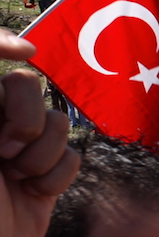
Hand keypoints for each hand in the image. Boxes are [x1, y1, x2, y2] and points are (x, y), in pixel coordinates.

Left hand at [0, 60, 79, 236]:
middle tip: (5, 151)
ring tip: (18, 179)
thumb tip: (22, 61)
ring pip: (59, 124)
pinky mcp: (47, 173)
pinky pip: (74, 156)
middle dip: (26, 119)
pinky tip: (34, 194)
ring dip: (43, 155)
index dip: (2, 43)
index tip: (28, 52)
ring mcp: (22, 149)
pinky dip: (58, 176)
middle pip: (30, 88)